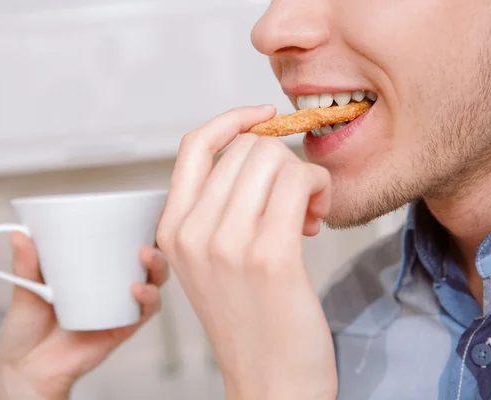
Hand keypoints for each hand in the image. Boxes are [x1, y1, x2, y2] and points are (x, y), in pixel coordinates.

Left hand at [0, 233, 168, 399]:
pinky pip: (146, 311)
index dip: (140, 227)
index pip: (122, 243)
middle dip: (154, 244)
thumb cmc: (26, 327)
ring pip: (154, 281)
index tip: (144, 211)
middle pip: (147, 259)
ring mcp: (120, 305)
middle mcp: (112, 285)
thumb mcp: (25, 289)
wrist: (25, 369)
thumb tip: (18, 234)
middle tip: (143, 239)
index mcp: (93, 269)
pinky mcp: (123, 327)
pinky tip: (137, 290)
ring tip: (145, 256)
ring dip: (157, 267)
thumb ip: (26, 264)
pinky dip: (148, 298)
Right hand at [156, 105, 337, 399]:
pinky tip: (317, 219)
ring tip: (307, 214)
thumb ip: (218, 207)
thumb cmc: (250, 319)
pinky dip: (318, 189)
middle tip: (296, 199)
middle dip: (281, 161)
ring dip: (303, 176)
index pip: (194, 145)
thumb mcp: (212, 260)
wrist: (270, 382)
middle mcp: (191, 232)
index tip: (264, 116)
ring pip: (274, 159)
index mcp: (171, 229)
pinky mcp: (269, 255)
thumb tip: (257, 149)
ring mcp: (226, 243)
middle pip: (246, 148)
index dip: (232, 120)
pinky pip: (299, 182)